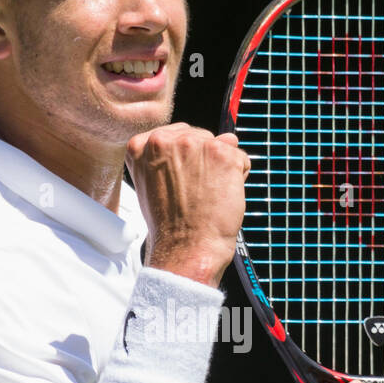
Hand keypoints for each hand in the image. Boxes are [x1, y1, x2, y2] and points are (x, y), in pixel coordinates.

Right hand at [127, 123, 248, 286]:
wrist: (186, 247)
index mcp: (142, 145)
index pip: (176, 134)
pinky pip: (241, 157)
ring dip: (221, 167)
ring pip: (221, 145)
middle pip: (199, 136)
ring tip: (207, 193)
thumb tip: (213, 139)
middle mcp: (166, 139)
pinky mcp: (222, 154)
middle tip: (194, 191)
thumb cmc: (170, 225)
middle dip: (203, 160)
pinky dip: (238, 176)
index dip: (184, 159)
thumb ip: (169, 157)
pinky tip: (222, 195)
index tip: (180, 180)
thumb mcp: (150, 183)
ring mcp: (195, 144)